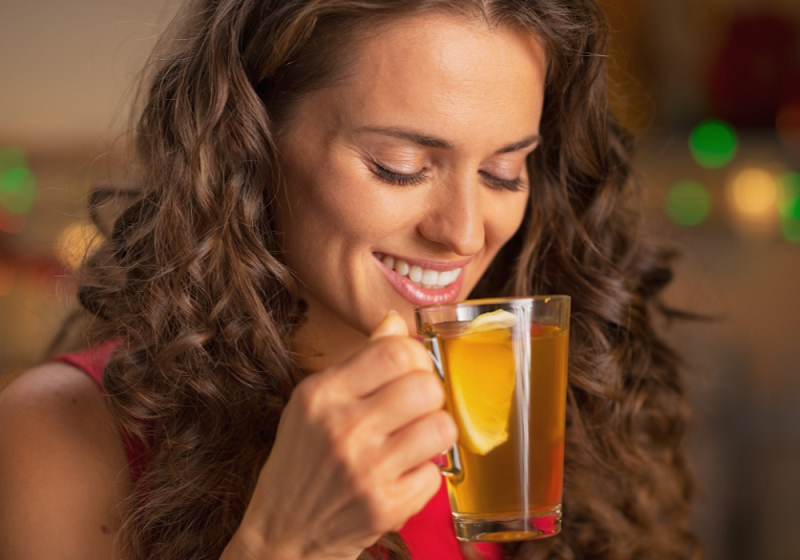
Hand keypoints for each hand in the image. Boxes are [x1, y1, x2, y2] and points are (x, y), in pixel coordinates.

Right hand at [228, 312, 457, 559]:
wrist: (281, 535)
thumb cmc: (301, 462)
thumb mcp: (314, 402)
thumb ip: (359, 361)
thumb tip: (394, 322)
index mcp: (322, 394)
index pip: (396, 352)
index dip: (415, 357)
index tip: (411, 371)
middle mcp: (342, 429)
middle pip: (427, 387)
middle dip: (429, 395)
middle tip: (415, 409)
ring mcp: (366, 470)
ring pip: (441, 428)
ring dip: (433, 435)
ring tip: (412, 442)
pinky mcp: (385, 508)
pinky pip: (436, 474)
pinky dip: (423, 476)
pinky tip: (400, 476)